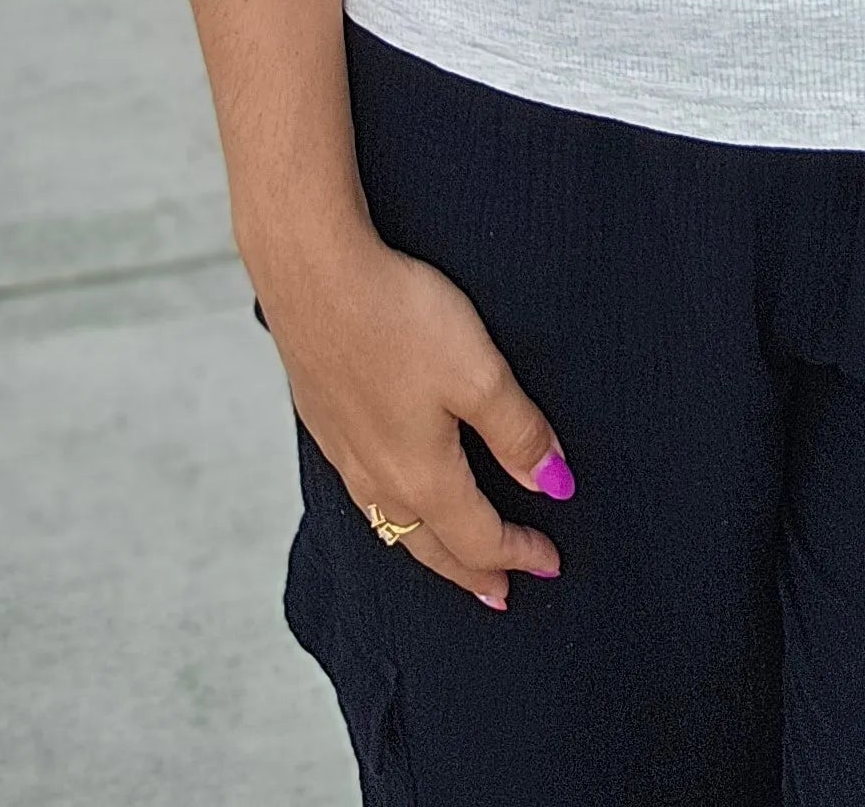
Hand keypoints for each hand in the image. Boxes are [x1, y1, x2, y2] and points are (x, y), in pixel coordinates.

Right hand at [254, 221, 572, 607]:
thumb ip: (518, 432)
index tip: (552, 562)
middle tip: (501, 592)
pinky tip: (389, 496)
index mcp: (421, 474)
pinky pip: (363, 494)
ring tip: (449, 558)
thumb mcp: (478, 372)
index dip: (520, 552)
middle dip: (472, 572)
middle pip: (431, 547)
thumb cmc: (398, 316)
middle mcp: (377, 476)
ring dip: (429, 550)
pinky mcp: (322, 418)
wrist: (310, 272)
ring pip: (393, 525)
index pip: (479, 536)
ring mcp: (343, 449)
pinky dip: (392, 516)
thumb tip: (554, 487)